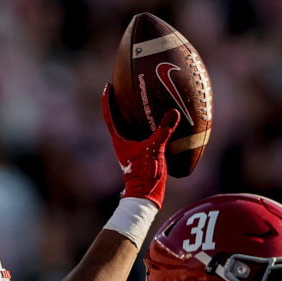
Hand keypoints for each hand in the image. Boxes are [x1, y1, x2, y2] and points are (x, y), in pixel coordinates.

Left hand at [102, 84, 179, 208]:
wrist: (146, 194)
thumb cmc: (145, 173)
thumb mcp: (155, 149)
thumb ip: (164, 130)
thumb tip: (173, 112)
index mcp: (119, 140)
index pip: (110, 116)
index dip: (108, 100)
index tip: (108, 86)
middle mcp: (122, 143)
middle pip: (118, 117)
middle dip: (120, 103)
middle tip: (125, 87)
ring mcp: (131, 148)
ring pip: (129, 126)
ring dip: (131, 113)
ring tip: (139, 99)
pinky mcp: (140, 153)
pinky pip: (141, 133)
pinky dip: (145, 124)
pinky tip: (156, 120)